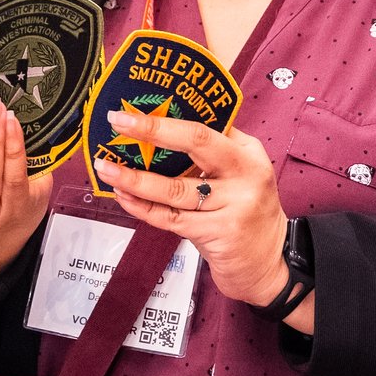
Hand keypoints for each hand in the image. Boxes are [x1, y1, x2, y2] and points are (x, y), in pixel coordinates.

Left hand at [92, 113, 290, 311]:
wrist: (268, 263)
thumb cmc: (247, 213)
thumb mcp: (243, 174)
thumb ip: (215, 150)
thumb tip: (163, 125)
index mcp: (248, 154)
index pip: (205, 127)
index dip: (166, 119)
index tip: (132, 112)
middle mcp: (245, 176)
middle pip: (196, 144)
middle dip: (152, 131)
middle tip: (117, 124)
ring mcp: (233, 206)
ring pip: (175, 189)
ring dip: (135, 178)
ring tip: (107, 168)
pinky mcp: (218, 234)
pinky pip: (170, 219)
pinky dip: (142, 207)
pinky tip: (124, 197)